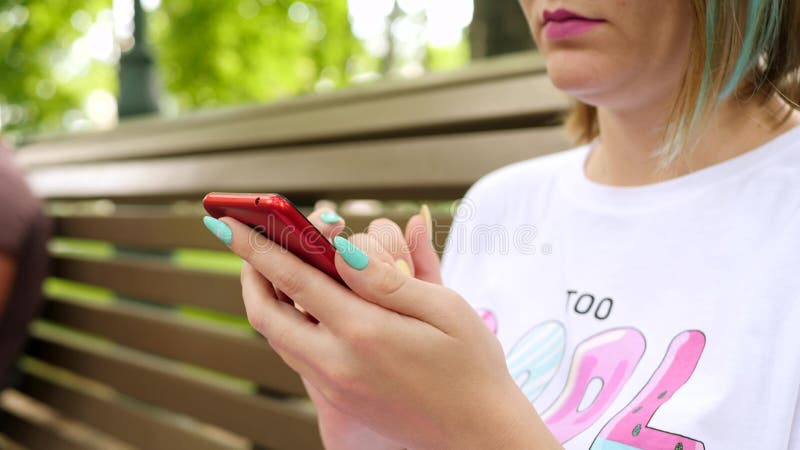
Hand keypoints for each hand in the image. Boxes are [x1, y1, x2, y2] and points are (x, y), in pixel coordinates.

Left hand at [208, 209, 559, 448]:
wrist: (479, 433)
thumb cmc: (471, 367)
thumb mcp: (443, 308)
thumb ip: (385, 280)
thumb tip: (341, 250)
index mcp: (364, 333)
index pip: (294, 279)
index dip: (257, 247)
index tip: (229, 223)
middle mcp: (337, 363)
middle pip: (266, 314)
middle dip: (250, 274)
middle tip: (250, 244)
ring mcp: (335, 386)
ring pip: (277, 338)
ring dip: (268, 300)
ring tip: (278, 269)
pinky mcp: (339, 401)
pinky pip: (297, 357)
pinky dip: (289, 326)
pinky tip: (308, 308)